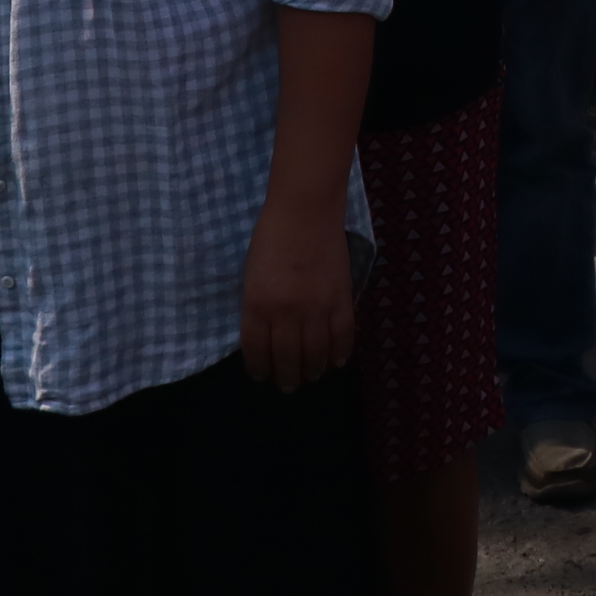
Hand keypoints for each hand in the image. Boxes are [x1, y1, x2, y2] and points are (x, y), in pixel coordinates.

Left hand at [239, 209, 355, 391]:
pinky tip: (337, 362)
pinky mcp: (342, 299)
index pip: (257, 350)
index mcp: (258, 305)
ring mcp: (318, 308)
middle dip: (287, 376)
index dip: (259, 368)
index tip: (261, 376)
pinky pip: (343, 336)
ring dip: (313, 370)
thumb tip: (268, 335)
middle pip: (287, 358)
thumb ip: (259, 306)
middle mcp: (287, 313)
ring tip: (311, 376)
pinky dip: (341, 353)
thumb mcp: (252, 275)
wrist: (306, 210)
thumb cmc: (271, 236)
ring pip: (316, 353)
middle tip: (288, 386)